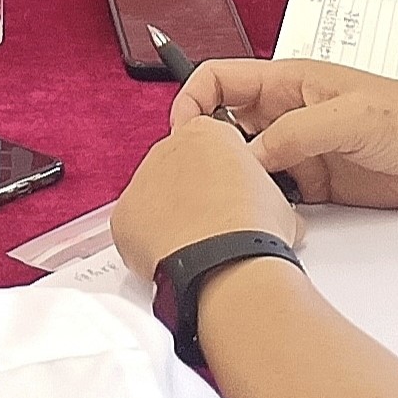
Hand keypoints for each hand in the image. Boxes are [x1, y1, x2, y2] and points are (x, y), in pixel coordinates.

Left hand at [111, 113, 301, 283]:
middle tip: (214, 223)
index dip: (221, 172)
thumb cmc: (253, 229)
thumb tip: (266, 211)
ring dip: (169, 216)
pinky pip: (132, 228)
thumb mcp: (276, 196)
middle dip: (193, 193)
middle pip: (178, 167)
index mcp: (207, 134)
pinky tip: (173, 256)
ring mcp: (141, 181)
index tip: (229, 193)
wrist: (226, 263)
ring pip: (153, 197)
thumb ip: (260, 188)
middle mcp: (168, 149)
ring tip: (196, 245)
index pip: (210, 144)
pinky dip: (147, 242)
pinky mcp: (122, 217)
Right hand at [170, 58, 397, 215]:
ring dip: (238, 182)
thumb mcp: (350, 117)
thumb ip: (297, 133)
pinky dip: (264, 206)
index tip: (185, 135)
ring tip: (237, 203)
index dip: (192, 100)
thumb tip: (250, 157)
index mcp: (287, 82)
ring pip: (246, 164)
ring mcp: (299, 149)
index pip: (219, 78)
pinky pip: (273, 193)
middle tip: (208, 179)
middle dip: (210, 150)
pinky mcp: (314, 182)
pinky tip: (268, 218)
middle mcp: (286, 114)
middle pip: (224, 125)